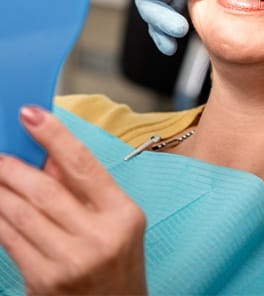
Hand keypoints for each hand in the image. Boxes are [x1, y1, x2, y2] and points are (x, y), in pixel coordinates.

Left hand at [0, 106, 146, 294]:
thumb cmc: (118, 262)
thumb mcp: (116, 218)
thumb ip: (84, 185)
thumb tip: (47, 154)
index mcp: (122, 214)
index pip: (83, 164)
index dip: (54, 135)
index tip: (30, 114)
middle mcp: (97, 238)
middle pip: (44, 190)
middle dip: (12, 166)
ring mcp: (69, 263)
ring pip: (20, 214)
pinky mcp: (43, 282)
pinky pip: (9, 240)